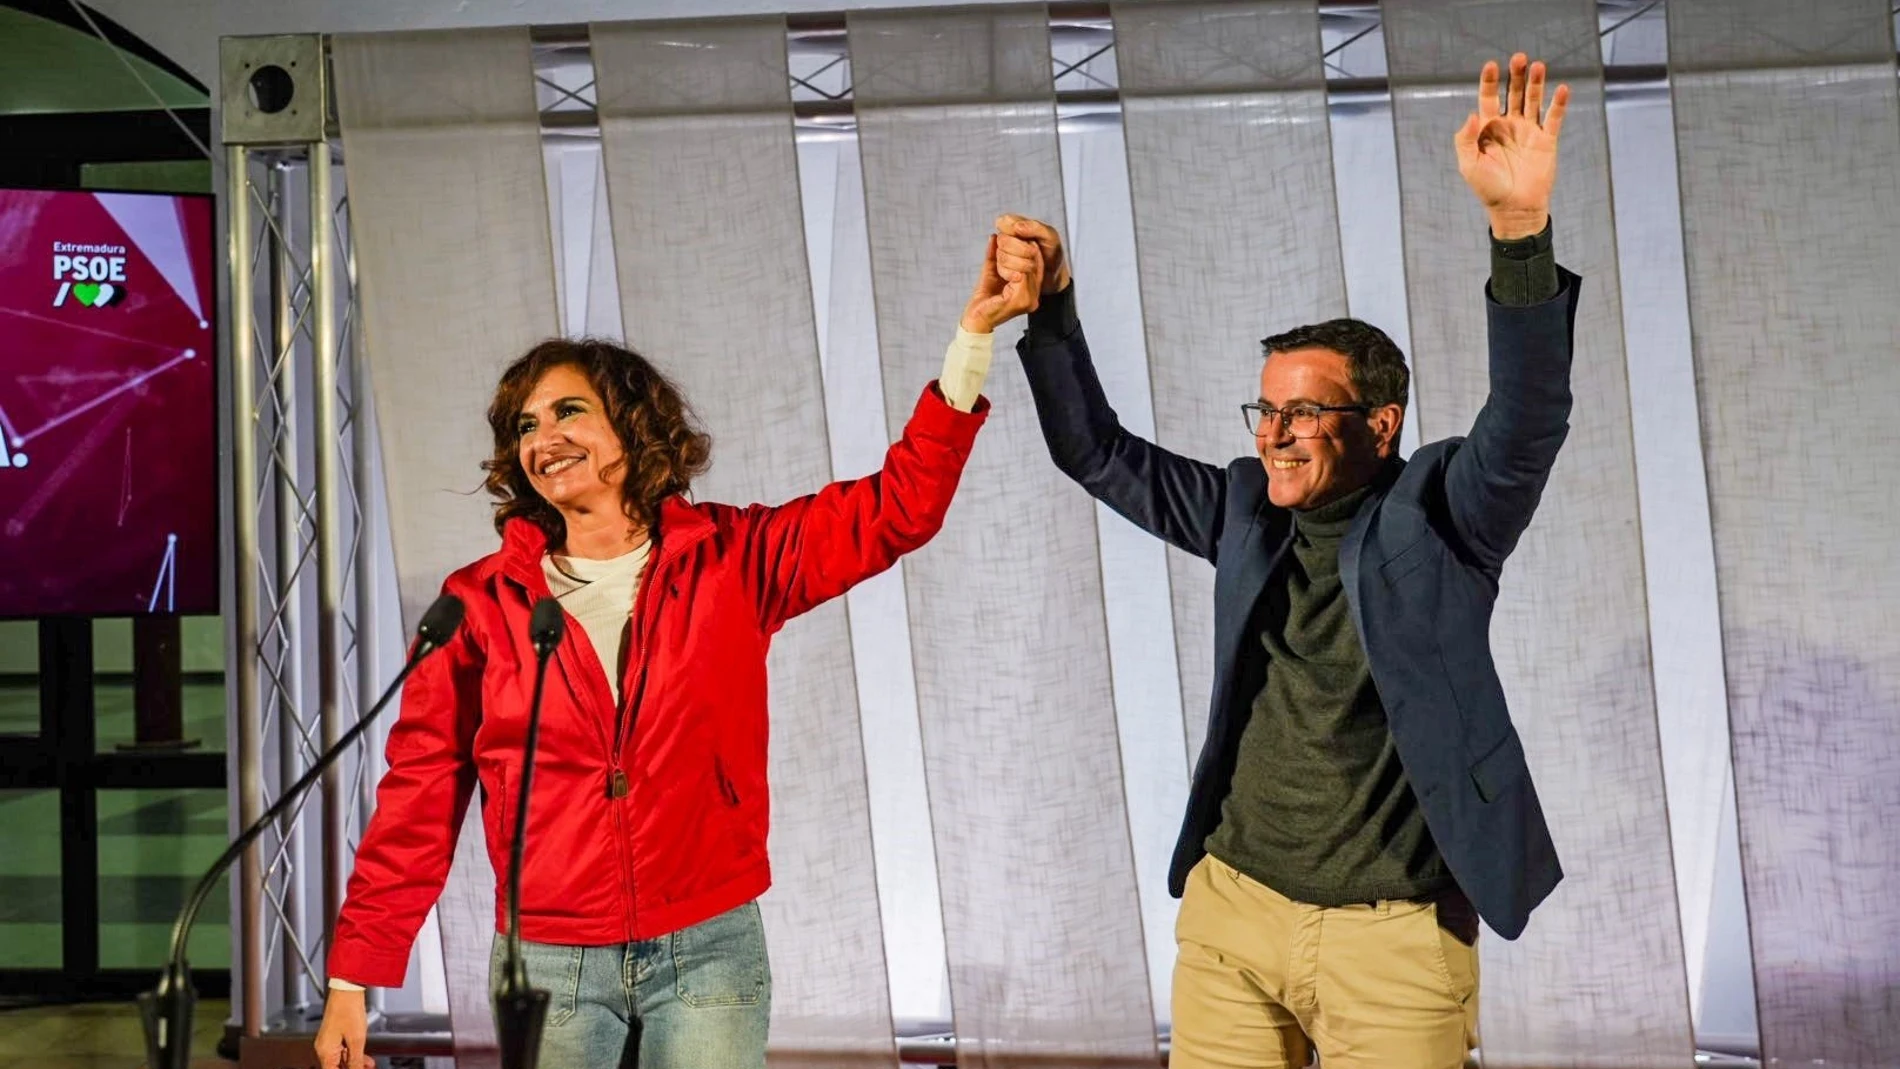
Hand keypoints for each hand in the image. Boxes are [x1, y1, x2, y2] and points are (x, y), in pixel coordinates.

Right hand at [314, 987, 374, 1068]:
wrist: (347, 989)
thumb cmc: (348, 1008)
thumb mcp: (356, 1040)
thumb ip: (356, 1061)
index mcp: (325, 1051)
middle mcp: (323, 1047)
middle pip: (336, 1067)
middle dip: (352, 1068)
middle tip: (365, 1068)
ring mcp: (328, 1041)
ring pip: (341, 1060)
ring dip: (355, 1063)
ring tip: (368, 1065)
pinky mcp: (334, 1035)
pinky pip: (342, 1050)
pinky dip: (353, 1055)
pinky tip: (364, 1058)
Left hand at [961, 234, 1043, 333]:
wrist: (974, 320)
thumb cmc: (983, 299)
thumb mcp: (992, 270)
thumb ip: (995, 253)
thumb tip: (996, 235)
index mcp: (1032, 287)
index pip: (1037, 257)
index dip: (1024, 242)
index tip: (1008, 233)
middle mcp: (1035, 294)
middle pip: (1034, 257)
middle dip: (1015, 245)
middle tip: (1000, 243)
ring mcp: (1030, 298)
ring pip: (1027, 264)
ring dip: (1008, 257)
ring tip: (998, 260)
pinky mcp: (1020, 301)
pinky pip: (1019, 274)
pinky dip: (1006, 268)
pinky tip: (999, 271)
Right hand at [994, 214, 1069, 294]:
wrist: (1055, 276)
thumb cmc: (1053, 253)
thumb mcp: (1050, 236)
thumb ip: (1035, 227)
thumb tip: (1017, 226)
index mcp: (1016, 226)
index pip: (1002, 222)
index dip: (1012, 230)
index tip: (1027, 238)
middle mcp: (1007, 239)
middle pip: (1002, 240)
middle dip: (1020, 248)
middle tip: (1034, 252)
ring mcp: (1004, 255)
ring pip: (1002, 256)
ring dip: (1019, 262)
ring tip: (1032, 265)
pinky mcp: (1004, 270)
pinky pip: (1001, 271)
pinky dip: (1012, 273)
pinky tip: (1022, 275)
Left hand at [1455, 53, 1568, 239]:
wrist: (1514, 208)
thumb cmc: (1488, 188)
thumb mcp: (1469, 165)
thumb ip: (1465, 139)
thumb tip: (1471, 115)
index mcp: (1488, 128)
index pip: (1489, 98)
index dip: (1490, 82)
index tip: (1491, 65)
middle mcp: (1510, 125)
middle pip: (1514, 93)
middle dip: (1516, 76)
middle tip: (1519, 58)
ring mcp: (1529, 131)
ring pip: (1533, 100)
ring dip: (1536, 83)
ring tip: (1538, 66)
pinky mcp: (1547, 141)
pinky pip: (1553, 118)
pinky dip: (1558, 104)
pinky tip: (1561, 89)